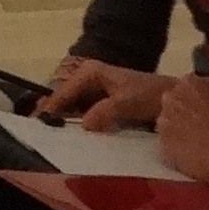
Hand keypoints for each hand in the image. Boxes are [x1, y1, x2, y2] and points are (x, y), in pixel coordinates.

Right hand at [37, 58, 174, 130]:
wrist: (170, 97)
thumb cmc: (147, 96)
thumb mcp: (125, 103)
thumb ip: (103, 112)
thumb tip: (83, 125)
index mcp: (90, 72)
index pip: (62, 92)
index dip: (50, 108)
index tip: (38, 124)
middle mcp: (87, 78)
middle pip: (63, 98)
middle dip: (52, 114)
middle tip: (40, 133)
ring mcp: (93, 90)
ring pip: (72, 107)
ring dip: (64, 120)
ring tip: (51, 137)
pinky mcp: (100, 102)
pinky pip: (82, 113)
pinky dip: (76, 123)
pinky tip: (71, 136)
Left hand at [156, 73, 208, 185]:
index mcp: (189, 82)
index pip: (187, 87)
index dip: (195, 100)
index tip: (203, 109)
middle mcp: (170, 98)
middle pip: (172, 105)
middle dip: (181, 114)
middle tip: (197, 128)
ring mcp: (164, 122)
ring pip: (167, 126)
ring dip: (177, 133)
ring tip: (194, 145)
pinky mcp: (162, 146)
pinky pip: (167, 147)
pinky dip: (176, 152)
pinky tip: (190, 158)